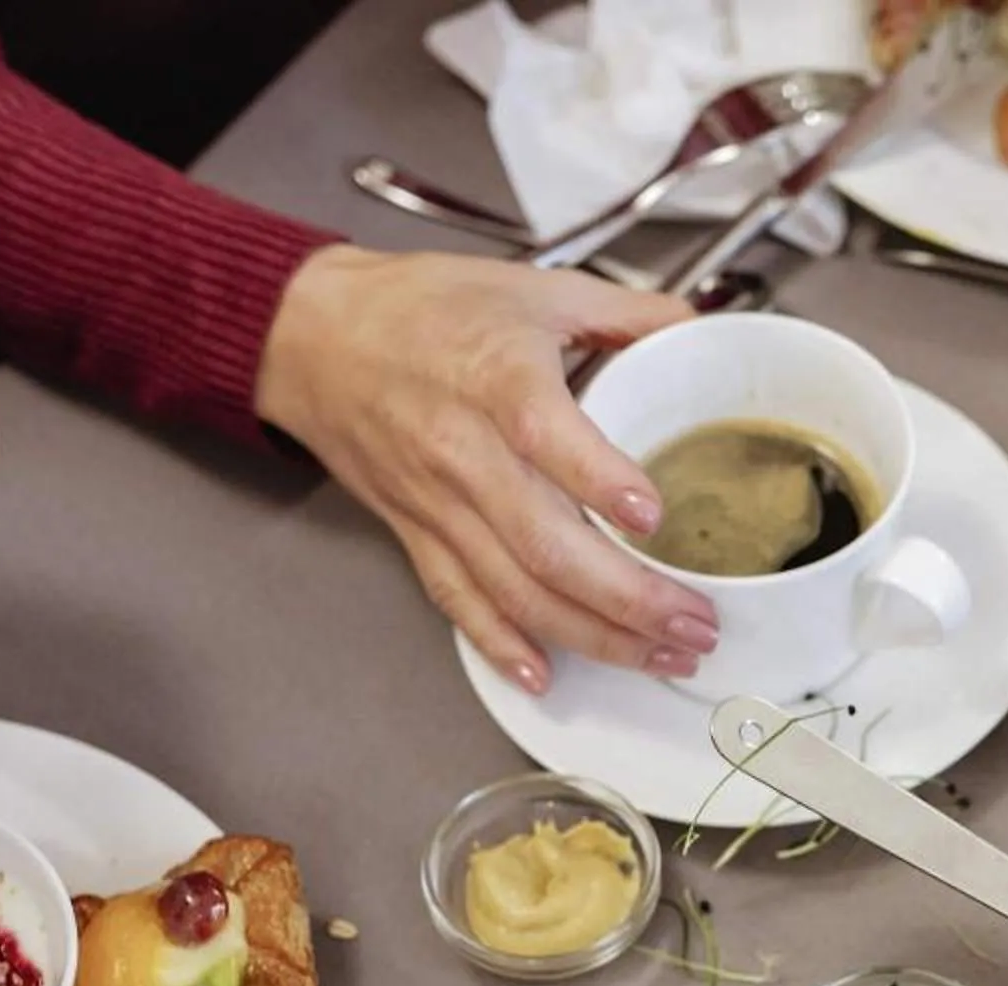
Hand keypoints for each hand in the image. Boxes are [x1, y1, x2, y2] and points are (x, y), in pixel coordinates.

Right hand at [254, 248, 719, 692]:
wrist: (309, 335)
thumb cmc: (421, 308)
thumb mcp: (531, 287)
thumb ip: (624, 311)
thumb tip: (697, 324)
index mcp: (497, 377)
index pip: (546, 435)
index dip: (601, 481)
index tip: (654, 515)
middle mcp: (464, 451)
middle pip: (545, 544)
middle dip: (628, 599)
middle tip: (695, 624)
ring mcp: (438, 503)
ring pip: (516, 589)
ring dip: (593, 637)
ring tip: (661, 656)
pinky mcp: (415, 533)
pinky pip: (459, 601)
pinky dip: (501, 645)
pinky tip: (545, 676)